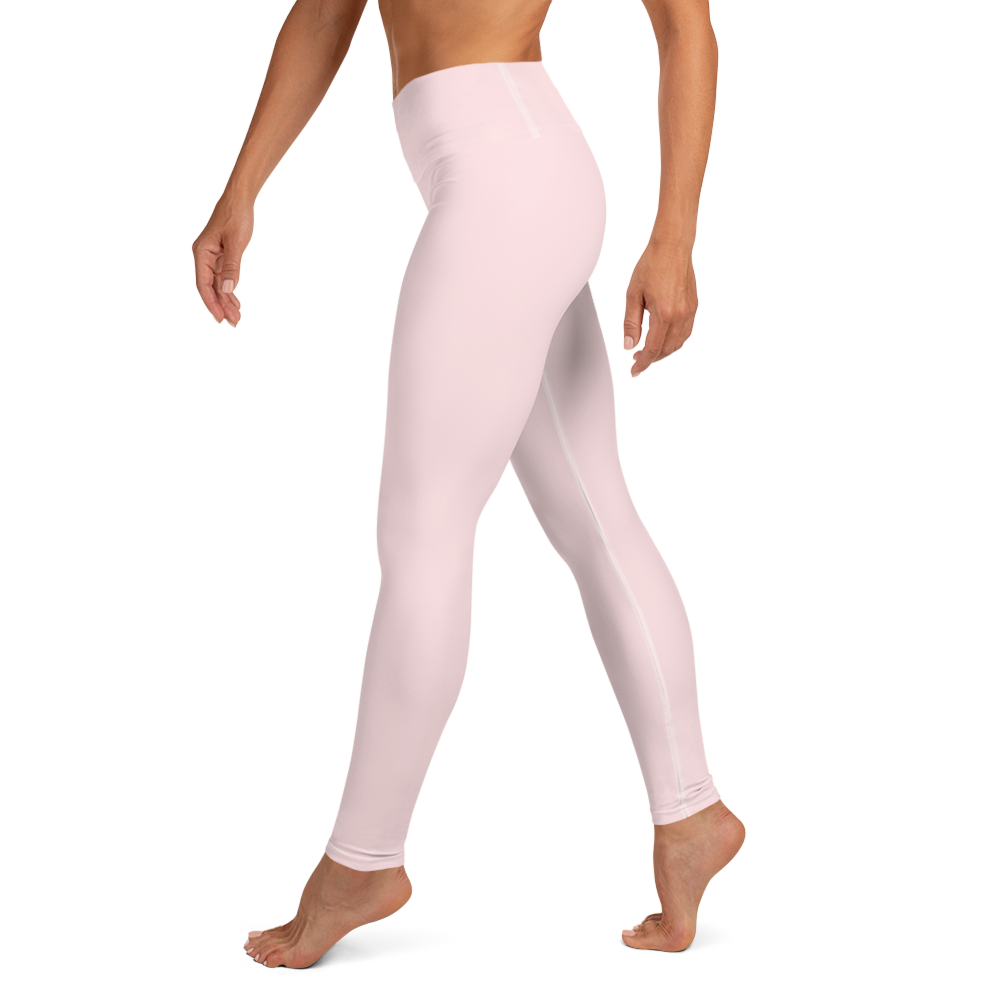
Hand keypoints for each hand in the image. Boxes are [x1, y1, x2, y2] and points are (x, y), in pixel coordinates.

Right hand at [191, 193, 255, 327]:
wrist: (240, 198)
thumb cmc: (237, 216)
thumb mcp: (237, 242)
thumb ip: (232, 267)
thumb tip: (227, 289)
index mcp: (202, 252)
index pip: (203, 284)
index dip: (211, 303)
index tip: (220, 318)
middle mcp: (203, 256)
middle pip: (209, 287)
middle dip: (221, 306)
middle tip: (234, 323)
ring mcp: (211, 256)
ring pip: (216, 285)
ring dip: (226, 301)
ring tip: (237, 318)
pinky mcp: (220, 255)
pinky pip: (222, 278)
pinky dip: (229, 291)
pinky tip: (235, 303)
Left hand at [621, 243, 699, 377]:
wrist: (672, 246)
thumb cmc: (652, 265)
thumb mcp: (632, 295)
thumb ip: (630, 323)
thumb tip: (628, 345)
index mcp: (663, 313)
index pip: (652, 349)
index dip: (642, 364)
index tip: (634, 371)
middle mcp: (680, 315)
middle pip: (666, 350)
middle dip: (651, 360)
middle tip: (637, 361)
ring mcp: (690, 312)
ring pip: (678, 344)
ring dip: (663, 353)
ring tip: (648, 353)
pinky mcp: (694, 307)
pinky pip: (686, 333)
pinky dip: (674, 342)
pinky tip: (663, 340)